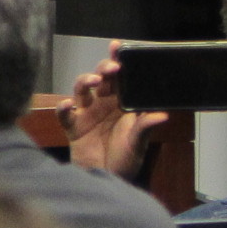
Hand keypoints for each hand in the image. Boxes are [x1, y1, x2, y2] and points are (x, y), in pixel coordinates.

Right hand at [62, 44, 168, 182]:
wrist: (105, 180)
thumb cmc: (124, 160)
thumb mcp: (138, 144)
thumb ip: (145, 127)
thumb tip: (162, 115)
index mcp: (121, 104)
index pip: (120, 78)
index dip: (118, 61)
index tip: (118, 47)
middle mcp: (102, 104)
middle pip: (100, 79)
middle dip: (104, 69)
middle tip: (112, 68)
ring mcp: (86, 114)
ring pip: (81, 89)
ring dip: (85, 82)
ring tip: (94, 82)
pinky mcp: (72, 126)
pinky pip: (65, 114)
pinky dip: (64, 108)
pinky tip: (67, 105)